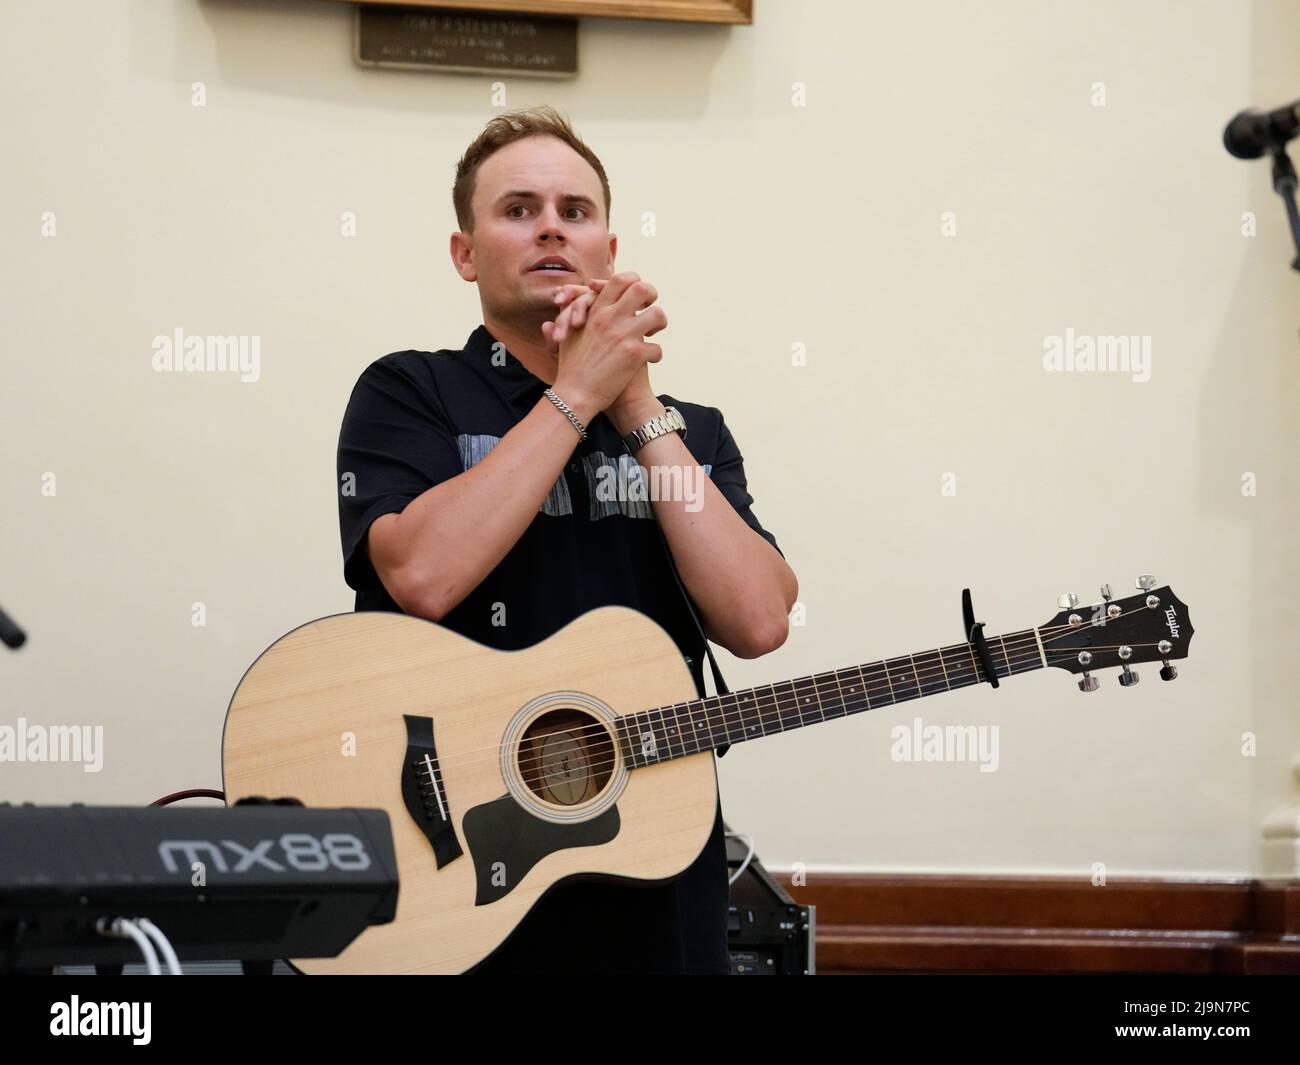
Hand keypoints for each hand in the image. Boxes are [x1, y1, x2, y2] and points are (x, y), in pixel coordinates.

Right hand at [543, 272, 667, 417]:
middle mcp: (610, 318)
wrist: (575, 395)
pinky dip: (655, 355)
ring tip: (652, 335)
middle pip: (643, 289)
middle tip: (650, 310)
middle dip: (652, 296)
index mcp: (596, 311)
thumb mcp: (566, 337)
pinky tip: (649, 360)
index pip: (620, 279)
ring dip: (660, 324)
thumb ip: (566, 318)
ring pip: (658, 315)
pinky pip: (657, 348)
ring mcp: (624, 335)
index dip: (634, 282)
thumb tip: (557, 308)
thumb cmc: (570, 368)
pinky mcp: (634, 354)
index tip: (636, 297)